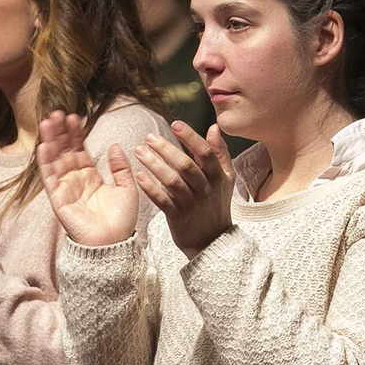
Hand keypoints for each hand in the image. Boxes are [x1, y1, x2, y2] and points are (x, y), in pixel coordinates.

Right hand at [36, 111, 139, 246]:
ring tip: (49, 121)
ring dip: (50, 141)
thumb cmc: (121, 221)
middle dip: (61, 132)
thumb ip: (121, 167)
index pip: (80, 150)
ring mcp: (65, 189)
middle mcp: (75, 181)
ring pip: (55, 160)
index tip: (75, 116)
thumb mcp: (127, 189)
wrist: (114, 244)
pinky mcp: (58, 200)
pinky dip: (46, 161)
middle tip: (58, 112)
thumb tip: (115, 145)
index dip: (76, 134)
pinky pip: (50, 178)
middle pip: (64, 151)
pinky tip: (44, 145)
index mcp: (90, 177)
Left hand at [133, 122, 232, 258]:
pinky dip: (151, 188)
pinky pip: (163, 200)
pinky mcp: (178, 217)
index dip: (190, 137)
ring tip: (139, 151)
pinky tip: (139, 176)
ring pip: (172, 181)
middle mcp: (206, 189)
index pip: (205, 152)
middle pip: (186, 165)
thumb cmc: (216, 205)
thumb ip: (220, 152)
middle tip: (148, 137)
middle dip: (166, 149)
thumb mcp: (225, 179)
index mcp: (218, 177)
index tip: (175, 124)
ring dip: (154, 165)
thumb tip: (213, 127)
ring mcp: (192, 204)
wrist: (212, 241)